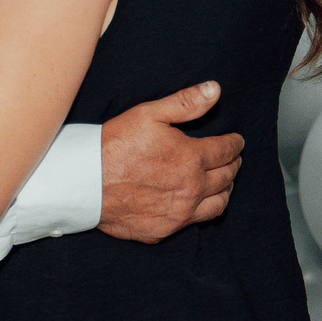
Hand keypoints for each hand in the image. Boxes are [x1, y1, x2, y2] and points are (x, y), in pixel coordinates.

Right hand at [99, 84, 243, 241]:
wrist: (84, 184)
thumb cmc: (114, 145)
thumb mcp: (149, 114)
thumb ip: (185, 103)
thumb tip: (215, 90)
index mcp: (192, 159)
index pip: (226, 151)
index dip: (235, 144)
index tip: (237, 141)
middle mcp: (191, 190)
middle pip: (226, 177)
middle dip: (232, 165)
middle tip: (232, 159)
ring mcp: (178, 214)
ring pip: (218, 204)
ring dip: (225, 191)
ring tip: (223, 183)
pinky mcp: (163, 230)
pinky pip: (193, 222)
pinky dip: (201, 210)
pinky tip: (196, 203)